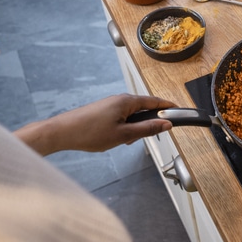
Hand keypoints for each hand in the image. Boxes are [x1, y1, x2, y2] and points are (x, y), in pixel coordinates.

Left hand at [15, 94, 174, 155]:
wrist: (62, 132)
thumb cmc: (89, 133)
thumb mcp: (124, 135)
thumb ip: (147, 129)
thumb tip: (166, 124)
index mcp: (127, 101)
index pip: (155, 102)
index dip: (168, 108)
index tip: (180, 112)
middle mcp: (120, 99)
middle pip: (144, 109)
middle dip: (147, 124)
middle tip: (140, 138)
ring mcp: (111, 104)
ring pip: (132, 115)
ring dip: (133, 128)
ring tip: (121, 141)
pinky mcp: (103, 111)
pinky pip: (121, 117)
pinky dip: (123, 128)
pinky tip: (113, 139)